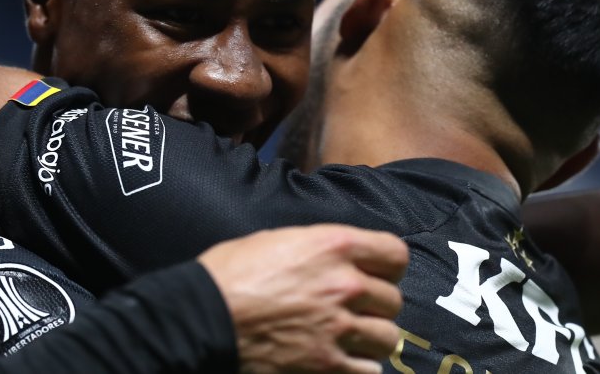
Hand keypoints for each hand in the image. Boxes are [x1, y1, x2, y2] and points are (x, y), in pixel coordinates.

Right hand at [198, 225, 407, 373]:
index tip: (377, 272)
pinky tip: (340, 358)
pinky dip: (359, 366)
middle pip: (392, 299)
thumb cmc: (230, 272)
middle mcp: (345, 285)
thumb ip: (317, 248)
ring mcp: (339, 328)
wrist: (203, 316)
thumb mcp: (275, 239)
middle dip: (375, 304)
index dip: (387, 265)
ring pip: (387, 337)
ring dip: (371, 338)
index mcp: (333, 246)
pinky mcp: (328, 365)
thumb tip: (336, 258)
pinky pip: (369, 370)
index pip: (395, 254)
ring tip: (349, 336)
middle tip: (353, 308)